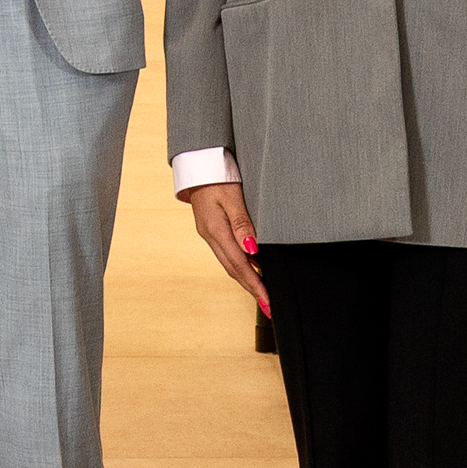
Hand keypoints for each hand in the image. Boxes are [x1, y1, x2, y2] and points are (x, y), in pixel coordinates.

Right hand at [181, 182, 267, 316]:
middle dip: (251, 288)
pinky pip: (227, 253)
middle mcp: (210, 236)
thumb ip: (242, 223)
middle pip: (233, 269)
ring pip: (229, 262)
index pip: (239, 265)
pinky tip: (251, 268)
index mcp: (216, 230)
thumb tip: (252, 249)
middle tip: (268, 305)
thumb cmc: (218, 175)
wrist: (198, 162)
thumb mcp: (232, 196)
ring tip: (262, 292)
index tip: (268, 301)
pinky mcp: (212, 228)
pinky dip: (240, 265)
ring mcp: (209, 233)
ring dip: (246, 279)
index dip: (255, 284)